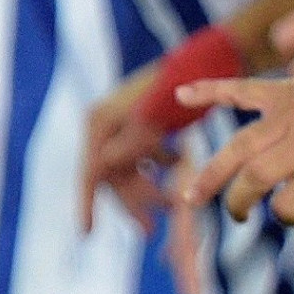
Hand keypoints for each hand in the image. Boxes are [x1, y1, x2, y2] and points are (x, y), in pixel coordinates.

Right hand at [81, 66, 183, 225]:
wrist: (207, 60)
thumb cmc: (177, 87)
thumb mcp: (152, 118)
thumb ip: (128, 144)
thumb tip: (102, 168)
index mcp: (100, 124)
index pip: (91, 173)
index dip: (88, 204)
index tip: (87, 233)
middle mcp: (106, 125)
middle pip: (112, 176)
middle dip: (132, 202)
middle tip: (150, 232)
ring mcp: (125, 124)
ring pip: (132, 169)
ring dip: (150, 188)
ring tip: (173, 207)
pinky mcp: (145, 123)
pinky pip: (146, 156)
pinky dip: (160, 166)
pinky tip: (178, 167)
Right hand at [175, 73, 293, 222]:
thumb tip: (283, 204)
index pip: (290, 205)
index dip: (286, 216)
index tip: (290, 214)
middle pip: (257, 174)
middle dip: (239, 201)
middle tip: (237, 215)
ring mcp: (292, 113)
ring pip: (242, 144)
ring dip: (213, 173)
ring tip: (191, 197)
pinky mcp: (284, 91)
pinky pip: (241, 89)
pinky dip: (210, 90)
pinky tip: (181, 95)